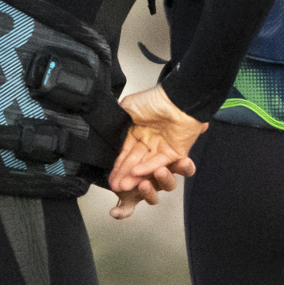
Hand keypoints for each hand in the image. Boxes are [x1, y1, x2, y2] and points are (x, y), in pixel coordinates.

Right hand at [105, 88, 207, 221]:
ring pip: (146, 165)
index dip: (117, 165)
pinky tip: (136, 173)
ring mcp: (162, 147)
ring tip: (124, 185)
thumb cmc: (155, 99)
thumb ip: (117, 122)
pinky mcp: (175, 152)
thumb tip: (106, 131)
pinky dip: (147, 168)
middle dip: (124, 175)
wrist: (176, 98)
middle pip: (135, 161)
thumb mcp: (127, 107)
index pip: (125, 152)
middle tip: (115, 186)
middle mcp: (150, 140)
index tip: (110, 178)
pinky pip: (159, 162)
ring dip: (134, 175)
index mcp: (138, 130)